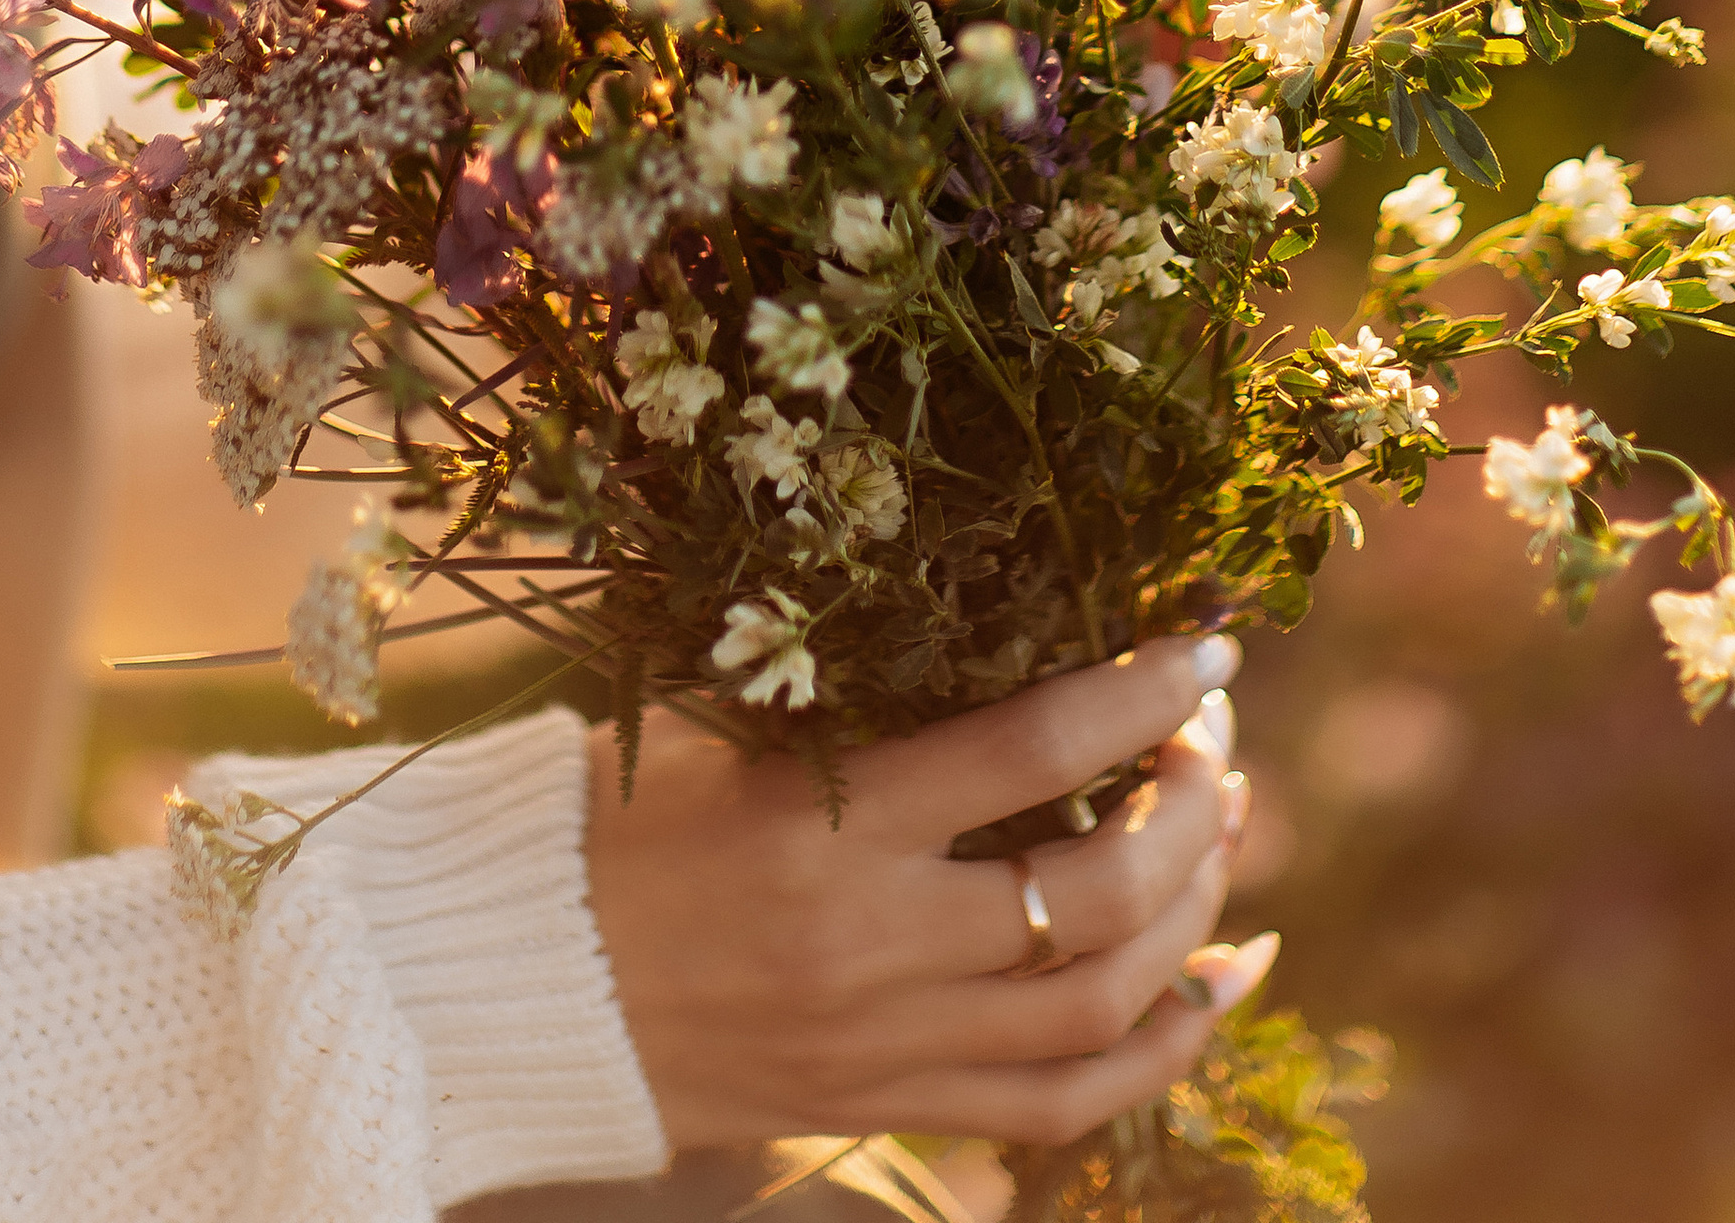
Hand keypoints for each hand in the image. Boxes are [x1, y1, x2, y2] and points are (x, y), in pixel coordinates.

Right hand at [583, 633, 1276, 1150]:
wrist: (509, 985)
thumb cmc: (601, 820)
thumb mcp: (717, 726)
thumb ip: (846, 700)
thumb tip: (992, 631)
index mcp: (819, 823)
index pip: (1030, 754)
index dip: (1139, 697)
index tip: (1207, 648)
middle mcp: (869, 943)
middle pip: (1096, 896)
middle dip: (1188, 810)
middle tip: (1212, 743)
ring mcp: (883, 1041)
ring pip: (1098, 1003)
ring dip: (1192, 916)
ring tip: (1225, 836)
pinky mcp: (881, 1102)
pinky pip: (1062, 1103)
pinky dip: (1164, 1046)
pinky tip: (1224, 983)